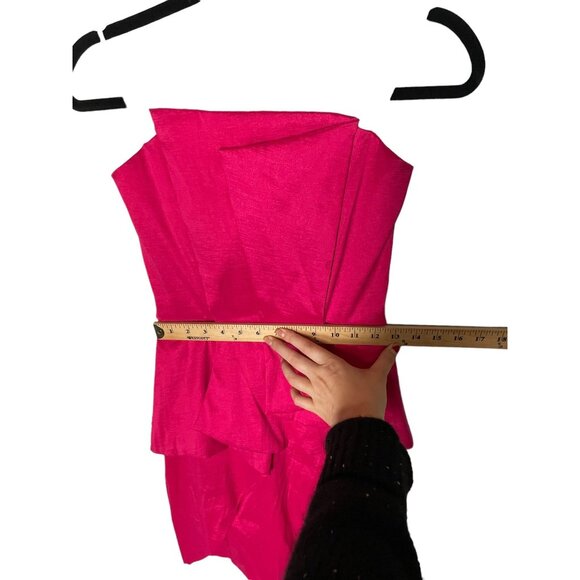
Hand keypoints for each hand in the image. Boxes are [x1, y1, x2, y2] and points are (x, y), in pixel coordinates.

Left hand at [263, 328, 398, 427]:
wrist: (359, 426)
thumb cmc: (368, 398)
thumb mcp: (378, 376)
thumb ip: (385, 360)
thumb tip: (396, 346)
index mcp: (332, 365)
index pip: (308, 347)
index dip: (293, 337)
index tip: (280, 330)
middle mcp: (319, 376)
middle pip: (294, 359)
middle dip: (279, 348)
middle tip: (268, 339)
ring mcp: (314, 392)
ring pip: (293, 377)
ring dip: (284, 368)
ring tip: (280, 361)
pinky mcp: (314, 407)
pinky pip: (298, 398)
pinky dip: (293, 392)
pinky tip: (292, 389)